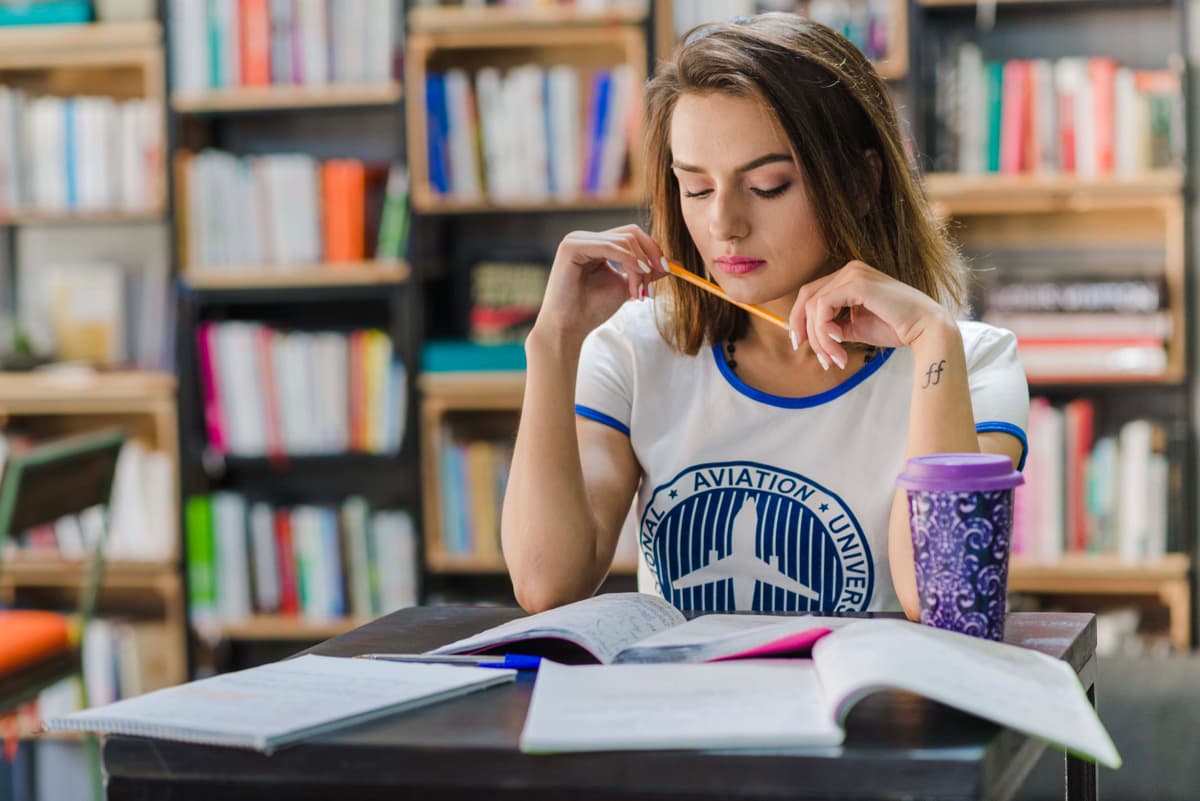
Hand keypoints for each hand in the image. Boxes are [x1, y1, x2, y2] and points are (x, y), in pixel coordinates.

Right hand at [533, 224, 670, 345]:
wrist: (569, 328)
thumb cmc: (592, 310)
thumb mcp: (625, 287)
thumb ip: (645, 272)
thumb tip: (674, 263)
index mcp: (597, 245)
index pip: (632, 236)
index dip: (653, 250)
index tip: (666, 270)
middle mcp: (586, 238)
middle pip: (631, 233)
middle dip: (649, 256)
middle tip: (655, 280)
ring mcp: (577, 240)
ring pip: (624, 242)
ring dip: (639, 267)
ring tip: (638, 291)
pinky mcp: (571, 247)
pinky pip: (610, 247)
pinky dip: (628, 263)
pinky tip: (633, 281)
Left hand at [788, 260, 953, 368]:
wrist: (926, 330)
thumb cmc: (896, 328)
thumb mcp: (856, 327)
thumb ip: (834, 326)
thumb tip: (812, 335)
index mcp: (850, 277)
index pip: (812, 294)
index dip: (800, 319)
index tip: (800, 344)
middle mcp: (849, 270)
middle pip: (807, 297)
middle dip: (803, 329)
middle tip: (816, 356)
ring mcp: (853, 273)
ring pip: (813, 306)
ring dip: (820, 338)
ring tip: (835, 358)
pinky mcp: (857, 283)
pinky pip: (823, 308)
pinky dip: (824, 331)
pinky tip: (839, 344)